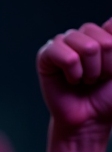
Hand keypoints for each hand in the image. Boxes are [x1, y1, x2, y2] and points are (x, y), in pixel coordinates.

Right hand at [37, 18, 111, 133]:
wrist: (91, 119)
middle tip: (96, 79)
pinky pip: (67, 57)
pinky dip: (73, 72)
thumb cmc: (109, 96)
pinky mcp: (46, 56)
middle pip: (102, 40)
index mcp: (102, 32)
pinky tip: (71, 80)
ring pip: (87, 47)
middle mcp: (83, 34)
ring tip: (84, 80)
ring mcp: (63, 43)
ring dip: (90, 71)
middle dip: (105, 65)